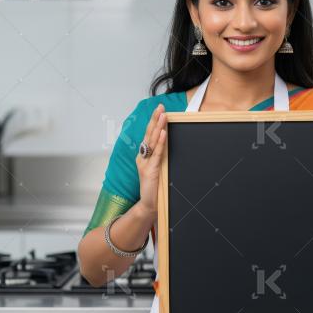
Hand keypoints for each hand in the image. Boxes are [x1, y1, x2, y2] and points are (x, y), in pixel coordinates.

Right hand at [135, 103, 167, 218]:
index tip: (160, 110)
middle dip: (155, 119)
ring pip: (152, 141)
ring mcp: (145, 163)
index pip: (149, 135)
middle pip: (149, 134)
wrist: (149, 205)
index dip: (154, 122)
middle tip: (160, 106)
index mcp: (144, 156)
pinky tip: (164, 133)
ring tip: (163, 114)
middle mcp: (143, 158)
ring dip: (158, 126)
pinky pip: (157, 154)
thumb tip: (169, 142)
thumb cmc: (155, 188)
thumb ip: (161, 157)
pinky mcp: (151, 170)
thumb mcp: (159, 169)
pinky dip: (160, 142)